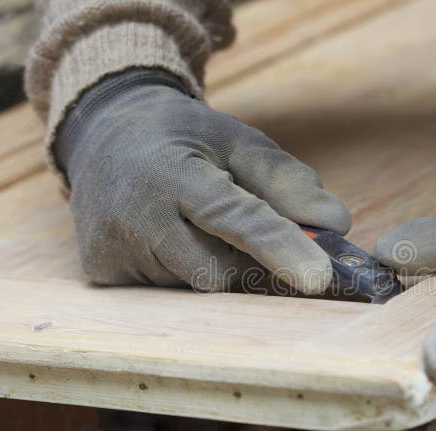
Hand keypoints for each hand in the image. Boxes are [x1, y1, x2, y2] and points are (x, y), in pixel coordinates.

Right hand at [55, 69, 350, 293]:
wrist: (105, 133)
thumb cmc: (186, 140)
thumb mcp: (239, 142)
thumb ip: (288, 181)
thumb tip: (336, 225)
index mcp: (171, 170)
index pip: (235, 217)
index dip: (280, 248)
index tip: (319, 278)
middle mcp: (132, 213)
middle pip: (217, 270)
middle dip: (245, 260)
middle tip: (238, 226)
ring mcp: (109, 247)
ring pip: (194, 286)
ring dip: (212, 264)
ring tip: (189, 222)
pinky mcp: (98, 271)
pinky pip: (166, 292)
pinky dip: (182, 271)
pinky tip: (165, 237)